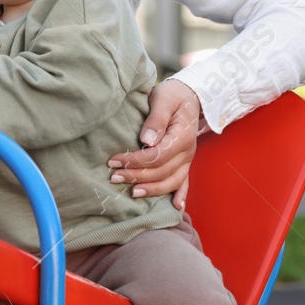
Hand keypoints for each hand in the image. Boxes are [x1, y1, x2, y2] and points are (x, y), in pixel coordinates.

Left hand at [107, 79, 201, 210]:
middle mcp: (187, 151)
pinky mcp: (185, 163)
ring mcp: (187, 159)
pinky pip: (185, 182)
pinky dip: (180, 195)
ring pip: (172, 181)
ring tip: (131, 193)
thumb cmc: (173, 96)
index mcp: (182, 136)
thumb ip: (156, 119)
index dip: (134, 161)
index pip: (157, 156)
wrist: (190, 96)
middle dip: (137, 176)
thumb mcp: (163, 99)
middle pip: (162, 171)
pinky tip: (175, 208)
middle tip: (114, 177)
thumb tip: (146, 140)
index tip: (114, 161)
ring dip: (152, 189)